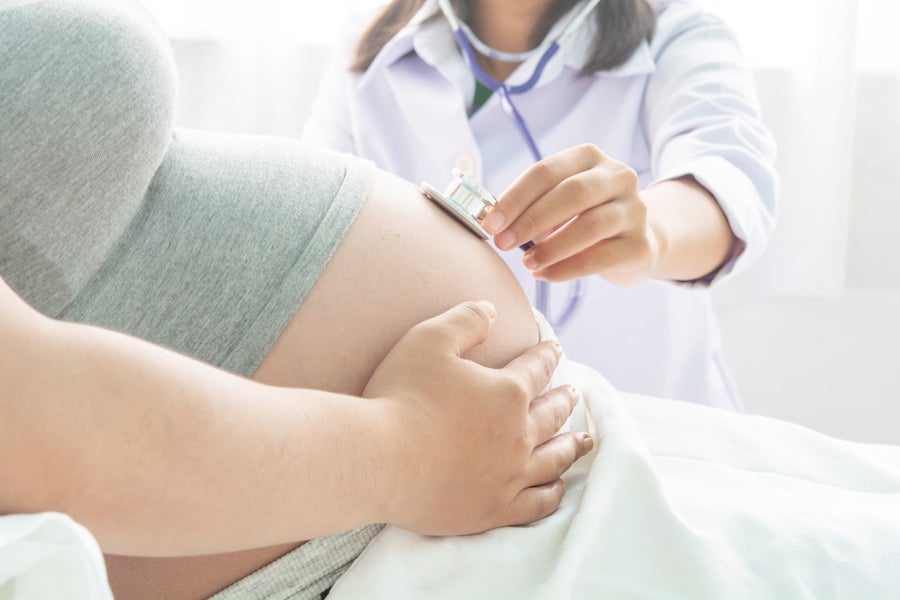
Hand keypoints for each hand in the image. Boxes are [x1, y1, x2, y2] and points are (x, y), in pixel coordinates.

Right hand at [363, 300, 592, 535]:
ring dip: (571, 446)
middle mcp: (518, 434)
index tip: (556, 349)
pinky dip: (553, 492)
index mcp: (507, 391)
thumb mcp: (429, 339)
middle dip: (564, 399)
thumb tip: (493, 310)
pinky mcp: (494, 509)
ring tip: (583, 441)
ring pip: (553, 458)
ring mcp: (509, 475)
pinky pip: (538, 503)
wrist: (377, 460)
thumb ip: (466, 320)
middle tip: (574, 394)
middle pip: (551, 413)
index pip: (536, 368)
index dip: (547, 355)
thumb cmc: (400, 396)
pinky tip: (557, 487)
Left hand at [484, 144, 660, 286]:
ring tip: (526, 262)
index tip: (490, 223)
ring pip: (590, 226)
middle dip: (530, 220)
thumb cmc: (583, 218)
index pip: (547, 171)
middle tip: (502, 243)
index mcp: (590, 157)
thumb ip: (531, 205)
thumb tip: (493, 221)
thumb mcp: (559, 202)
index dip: (515, 197)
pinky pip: (600, 258)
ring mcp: (635, 210)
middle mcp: (619, 176)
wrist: (637, 242)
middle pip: (572, 193)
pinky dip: (566, 268)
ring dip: (550, 247)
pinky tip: (545, 275)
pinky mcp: (641, 245)